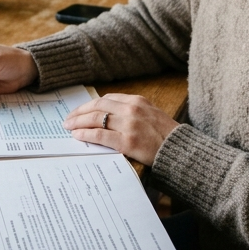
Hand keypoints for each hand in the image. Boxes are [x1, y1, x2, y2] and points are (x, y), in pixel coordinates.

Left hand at [63, 94, 178, 165]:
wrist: (180, 150)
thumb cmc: (166, 135)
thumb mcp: (150, 114)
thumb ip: (131, 112)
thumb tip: (107, 116)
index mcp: (137, 100)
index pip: (106, 99)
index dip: (89, 105)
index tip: (80, 111)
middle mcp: (132, 109)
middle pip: (97, 106)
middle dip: (79, 112)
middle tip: (68, 119)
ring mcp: (129, 125)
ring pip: (95, 119)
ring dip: (78, 123)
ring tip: (69, 127)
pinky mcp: (127, 141)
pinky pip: (100, 135)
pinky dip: (86, 134)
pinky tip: (78, 136)